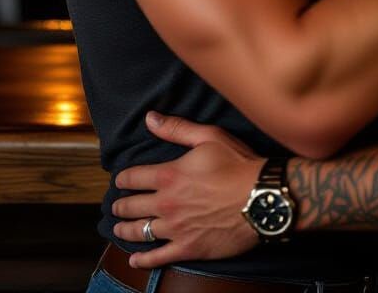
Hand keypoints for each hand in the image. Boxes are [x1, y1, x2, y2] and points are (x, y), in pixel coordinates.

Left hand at [111, 111, 261, 267]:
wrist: (262, 197)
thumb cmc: (238, 164)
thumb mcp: (209, 137)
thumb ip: (176, 128)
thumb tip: (149, 118)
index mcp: (169, 176)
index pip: (133, 178)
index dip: (122, 180)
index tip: (120, 182)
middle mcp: (167, 204)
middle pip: (131, 207)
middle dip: (120, 207)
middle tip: (116, 207)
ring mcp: (176, 228)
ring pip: (139, 232)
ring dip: (124, 230)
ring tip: (119, 229)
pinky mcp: (188, 248)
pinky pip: (158, 257)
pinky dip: (142, 260)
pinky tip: (135, 259)